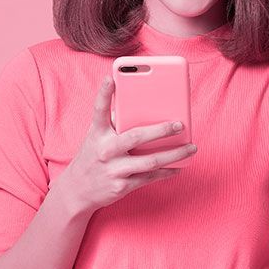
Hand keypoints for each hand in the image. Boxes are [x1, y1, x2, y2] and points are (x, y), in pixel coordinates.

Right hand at [53, 75, 196, 213]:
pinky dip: (167, 171)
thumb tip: (141, 107)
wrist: (77, 191)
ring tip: (191, 147)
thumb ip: (113, 122)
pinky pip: (150, 177)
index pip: (99, 110)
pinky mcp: (122, 186)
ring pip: (150, 161)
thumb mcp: (96, 137)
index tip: (110, 78)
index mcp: (97, 133)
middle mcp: (105, 150)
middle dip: (160, 130)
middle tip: (179, 124)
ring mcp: (114, 169)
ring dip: (174, 154)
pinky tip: (179, 166)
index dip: (104, 93)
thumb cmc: (93, 157)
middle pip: (136, 136)